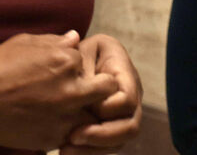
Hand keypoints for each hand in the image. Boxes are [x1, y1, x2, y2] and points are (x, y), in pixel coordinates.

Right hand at [0, 31, 117, 151]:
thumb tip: (75, 39)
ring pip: (92, 117)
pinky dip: (63, 130)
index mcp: (66, 62)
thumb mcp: (24, 43)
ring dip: (83, 112)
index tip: (67, 71)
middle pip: (107, 91)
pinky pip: (71, 135)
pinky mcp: (53, 139)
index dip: (79, 67)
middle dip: (99, 90)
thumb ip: (54, 41)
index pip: (90, 63)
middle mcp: (71, 90)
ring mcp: (64, 118)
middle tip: (82, 91)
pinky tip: (45, 121)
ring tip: (61, 109)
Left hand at [62, 34, 142, 153]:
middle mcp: (131, 95)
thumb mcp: (77, 52)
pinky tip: (66, 151)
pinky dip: (87, 152)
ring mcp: (123, 114)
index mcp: (124, 73)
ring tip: (65, 150)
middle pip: (130, 126)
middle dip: (102, 136)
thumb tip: (88, 95)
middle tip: (73, 137)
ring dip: (93, 150)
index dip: (106, 108)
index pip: (126, 99)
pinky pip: (106, 147)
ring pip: (119, 141)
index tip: (80, 107)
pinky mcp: (110, 128)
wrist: (66, 62)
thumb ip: (84, 70)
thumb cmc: (71, 54)